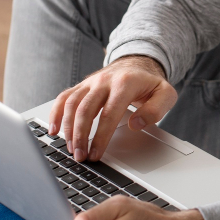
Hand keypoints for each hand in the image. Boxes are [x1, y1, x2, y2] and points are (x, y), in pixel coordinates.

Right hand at [49, 55, 176, 161]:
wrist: (138, 62)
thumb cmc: (150, 83)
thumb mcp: (165, 94)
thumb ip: (156, 109)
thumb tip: (136, 124)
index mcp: (125, 83)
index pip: (109, 113)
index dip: (100, 136)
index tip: (96, 154)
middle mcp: (105, 81)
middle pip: (85, 109)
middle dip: (80, 136)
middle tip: (80, 157)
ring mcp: (91, 82)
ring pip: (72, 104)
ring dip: (68, 129)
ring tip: (70, 149)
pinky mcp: (82, 85)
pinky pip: (64, 98)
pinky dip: (55, 114)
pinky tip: (53, 130)